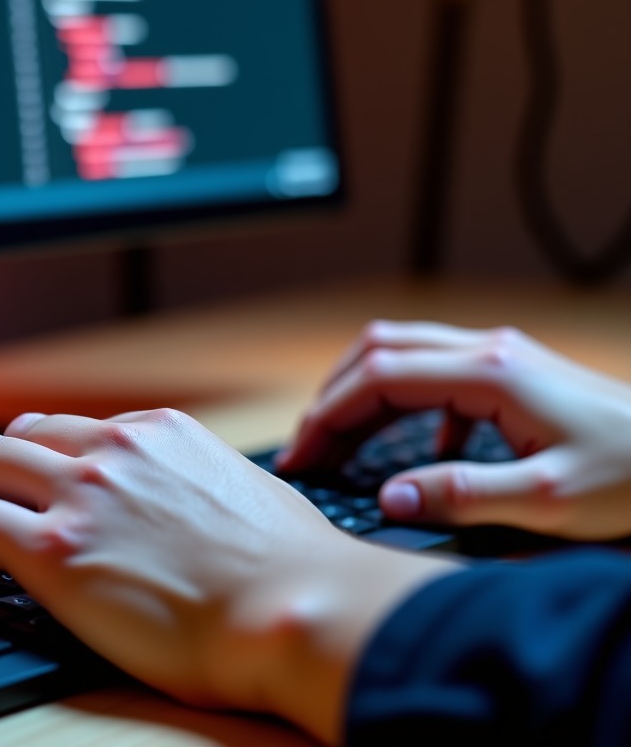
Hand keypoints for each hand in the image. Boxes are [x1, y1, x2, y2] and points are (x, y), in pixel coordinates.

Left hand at [0, 408, 456, 744]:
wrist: (297, 607)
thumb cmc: (290, 568)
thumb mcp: (245, 491)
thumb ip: (199, 484)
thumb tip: (186, 507)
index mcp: (160, 434)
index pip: (72, 429)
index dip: (38, 458)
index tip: (26, 486)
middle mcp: (116, 449)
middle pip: (19, 435)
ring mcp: (83, 493)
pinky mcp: (57, 550)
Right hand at [279, 321, 630, 539]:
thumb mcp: (547, 502)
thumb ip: (460, 494)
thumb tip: (389, 497)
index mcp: (490, 371)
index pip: (380, 376)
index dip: (330, 414)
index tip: (303, 453)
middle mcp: (489, 349)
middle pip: (380, 349)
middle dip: (334, 395)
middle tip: (310, 446)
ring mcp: (500, 354)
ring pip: (403, 353)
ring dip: (363, 393)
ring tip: (340, 442)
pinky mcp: (511, 370)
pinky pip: (436, 373)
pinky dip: (407, 405)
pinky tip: (422, 451)